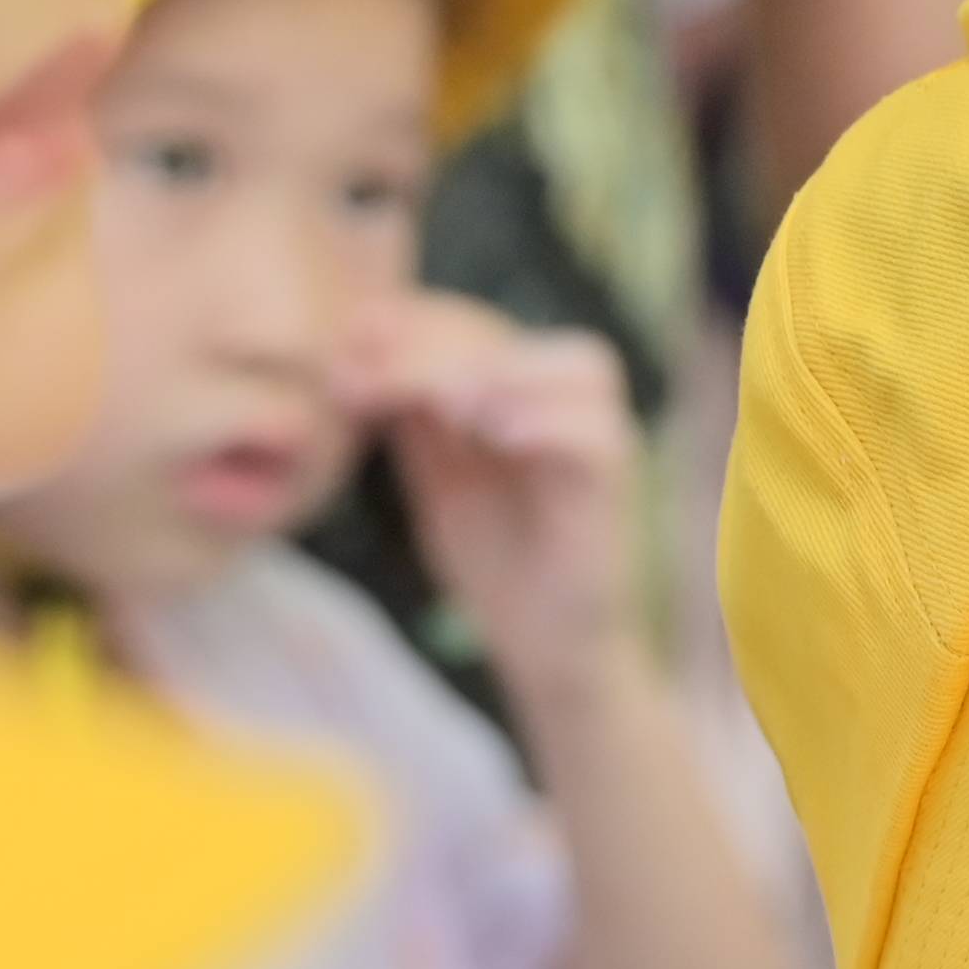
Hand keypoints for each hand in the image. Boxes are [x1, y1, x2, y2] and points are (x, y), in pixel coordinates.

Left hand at [349, 291, 647, 700]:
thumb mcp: (436, 478)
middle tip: (364, 384)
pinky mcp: (617, 489)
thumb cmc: (497, 566)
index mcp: (525, 397)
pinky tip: (491, 436)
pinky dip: (544, 422)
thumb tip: (359, 346)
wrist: (545, 647)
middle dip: (430, 350)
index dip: (417, 321)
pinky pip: (597, 434)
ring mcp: (601, 442)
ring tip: (444, 411)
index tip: (350, 337)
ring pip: (578, 365)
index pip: (477, 326)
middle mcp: (568, 408)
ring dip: (500, 373)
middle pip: (514, 338)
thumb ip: (413, 418)